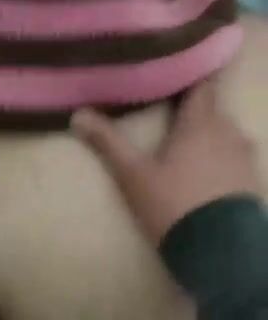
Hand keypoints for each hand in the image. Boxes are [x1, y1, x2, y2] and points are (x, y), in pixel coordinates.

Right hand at [71, 82, 261, 244]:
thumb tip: (77, 113)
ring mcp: (245, 159)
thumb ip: (107, 141)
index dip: (190, 76)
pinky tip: (204, 172)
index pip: (202, 85)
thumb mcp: (133, 175)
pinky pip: (234, 159)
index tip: (174, 71)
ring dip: (207, 136)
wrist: (223, 257)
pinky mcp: (252, 185)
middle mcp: (229, 133)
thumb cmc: (174, 205)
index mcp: (201, 122)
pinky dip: (220, 158)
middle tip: (168, 112)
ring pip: (224, 135)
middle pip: (211, 110)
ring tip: (184, 143)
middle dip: (192, 111)